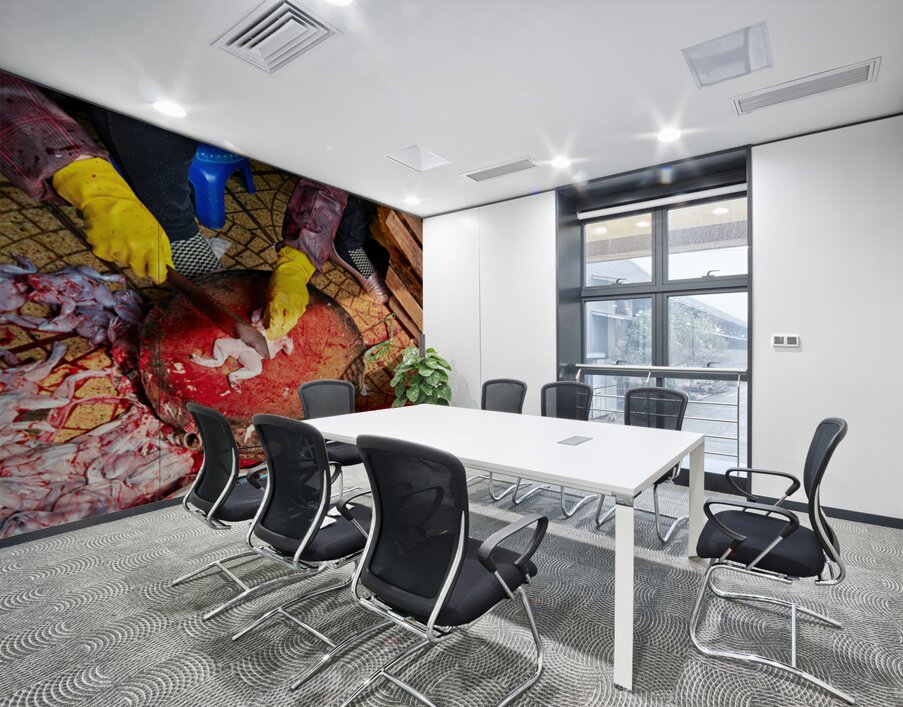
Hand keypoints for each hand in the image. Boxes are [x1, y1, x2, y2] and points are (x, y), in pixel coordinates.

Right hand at [52, 157, 173, 283]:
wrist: (107, 198)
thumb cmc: (133, 213)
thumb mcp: (156, 229)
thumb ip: (164, 251)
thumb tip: (168, 270)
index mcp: (151, 245)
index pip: (157, 273)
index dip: (157, 276)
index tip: (155, 275)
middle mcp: (134, 249)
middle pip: (139, 272)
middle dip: (139, 263)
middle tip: (134, 245)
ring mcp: (116, 250)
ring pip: (123, 264)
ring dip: (123, 254)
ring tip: (121, 235)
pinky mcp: (100, 249)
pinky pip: (108, 257)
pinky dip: (108, 249)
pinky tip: (110, 235)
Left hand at [264, 246, 314, 338]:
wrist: (292, 271)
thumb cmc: (277, 282)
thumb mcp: (268, 297)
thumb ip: (266, 312)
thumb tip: (263, 324)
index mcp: (278, 302)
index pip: (275, 323)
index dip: (270, 331)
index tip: (267, 335)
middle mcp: (290, 305)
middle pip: (285, 326)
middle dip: (278, 332)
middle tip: (273, 335)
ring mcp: (299, 305)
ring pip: (292, 322)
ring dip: (285, 327)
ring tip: (279, 328)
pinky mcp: (304, 304)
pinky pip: (298, 315)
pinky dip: (291, 319)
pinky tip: (286, 319)